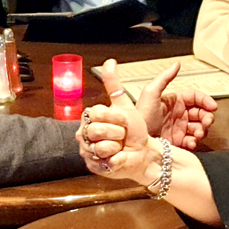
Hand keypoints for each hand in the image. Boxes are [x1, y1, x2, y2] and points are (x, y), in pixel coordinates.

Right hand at [77, 62, 156, 180]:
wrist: (144, 153)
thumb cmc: (134, 130)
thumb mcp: (125, 105)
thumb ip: (114, 84)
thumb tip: (110, 61)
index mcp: (90, 118)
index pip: (96, 113)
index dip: (115, 117)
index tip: (124, 121)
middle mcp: (84, 135)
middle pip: (96, 130)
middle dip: (117, 133)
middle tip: (122, 136)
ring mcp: (88, 152)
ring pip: (100, 147)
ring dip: (117, 148)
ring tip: (121, 148)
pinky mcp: (94, 168)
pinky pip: (106, 162)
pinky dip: (118, 161)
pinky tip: (120, 159)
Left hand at [102, 59, 215, 150]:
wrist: (134, 140)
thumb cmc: (141, 115)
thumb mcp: (151, 93)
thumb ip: (165, 78)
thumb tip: (177, 64)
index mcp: (175, 101)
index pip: (196, 97)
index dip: (206, 100)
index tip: (213, 106)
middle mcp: (178, 114)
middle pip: (201, 112)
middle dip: (207, 117)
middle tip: (206, 122)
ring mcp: (179, 128)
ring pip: (199, 127)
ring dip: (202, 130)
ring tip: (197, 134)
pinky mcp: (178, 141)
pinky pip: (192, 141)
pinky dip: (194, 142)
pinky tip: (190, 142)